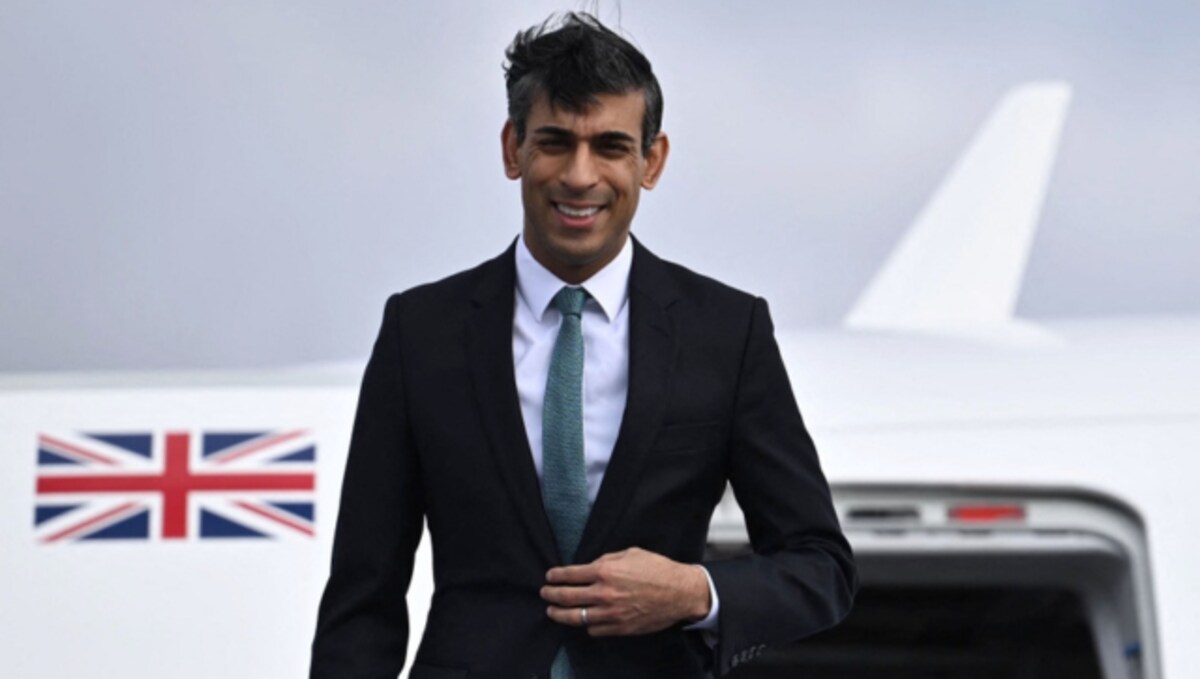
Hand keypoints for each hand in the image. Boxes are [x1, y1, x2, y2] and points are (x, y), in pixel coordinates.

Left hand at [541, 547, 711, 635]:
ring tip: (553, 612)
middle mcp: (604, 594)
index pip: (570, 575)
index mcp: (605, 572)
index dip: (556, 576)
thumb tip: (590, 567)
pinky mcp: (620, 628)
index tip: (549, 576)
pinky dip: (586, 626)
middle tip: (545, 594)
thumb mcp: (630, 553)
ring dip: (560, 615)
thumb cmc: (657, 569)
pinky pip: (594, 630)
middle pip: (567, 598)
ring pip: (576, 618)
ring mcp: (611, 614)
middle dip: (551, 595)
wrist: (679, 592)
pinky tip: (582, 622)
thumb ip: (607, 560)